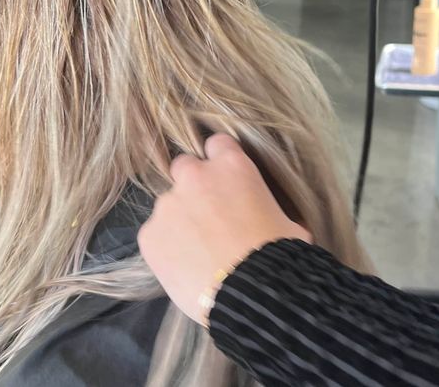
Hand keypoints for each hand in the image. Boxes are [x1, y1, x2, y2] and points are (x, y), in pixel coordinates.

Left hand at [138, 134, 310, 323]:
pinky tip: (184, 267)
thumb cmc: (278, 256)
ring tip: (197, 251)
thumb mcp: (289, 223)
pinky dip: (166, 247)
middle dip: (193, 185)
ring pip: (169, 205)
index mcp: (232, 165)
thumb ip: (272, 210)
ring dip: (180, 219)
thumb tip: (279, 222)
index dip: (221, 161)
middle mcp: (195, 176)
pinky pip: (155, 235)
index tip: (225, 180)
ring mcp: (168, 205)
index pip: (217, 143)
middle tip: (208, 215)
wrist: (250, 294)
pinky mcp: (149, 235)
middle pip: (184, 167)